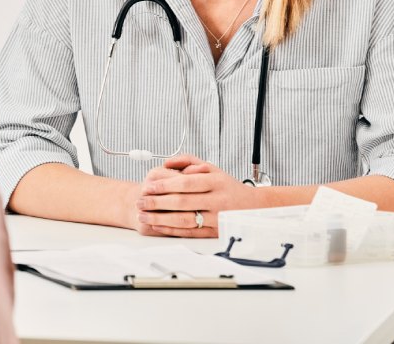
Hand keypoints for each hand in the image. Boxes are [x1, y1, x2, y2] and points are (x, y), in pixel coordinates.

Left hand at [133, 154, 267, 237]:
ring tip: (144, 215)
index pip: (186, 182)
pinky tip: (158, 226)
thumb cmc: (227, 186)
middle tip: (140, 201)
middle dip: (157, 202)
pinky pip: (190, 232)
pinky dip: (172, 230)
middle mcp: (217, 200)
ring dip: (161, 218)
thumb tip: (166, 162)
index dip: (164, 185)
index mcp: (216, 182)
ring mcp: (217, 218)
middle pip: (182, 201)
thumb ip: (188, 161)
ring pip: (185, 219)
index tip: (148, 186)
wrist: (252, 207)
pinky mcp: (215, 232)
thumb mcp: (212, 167)